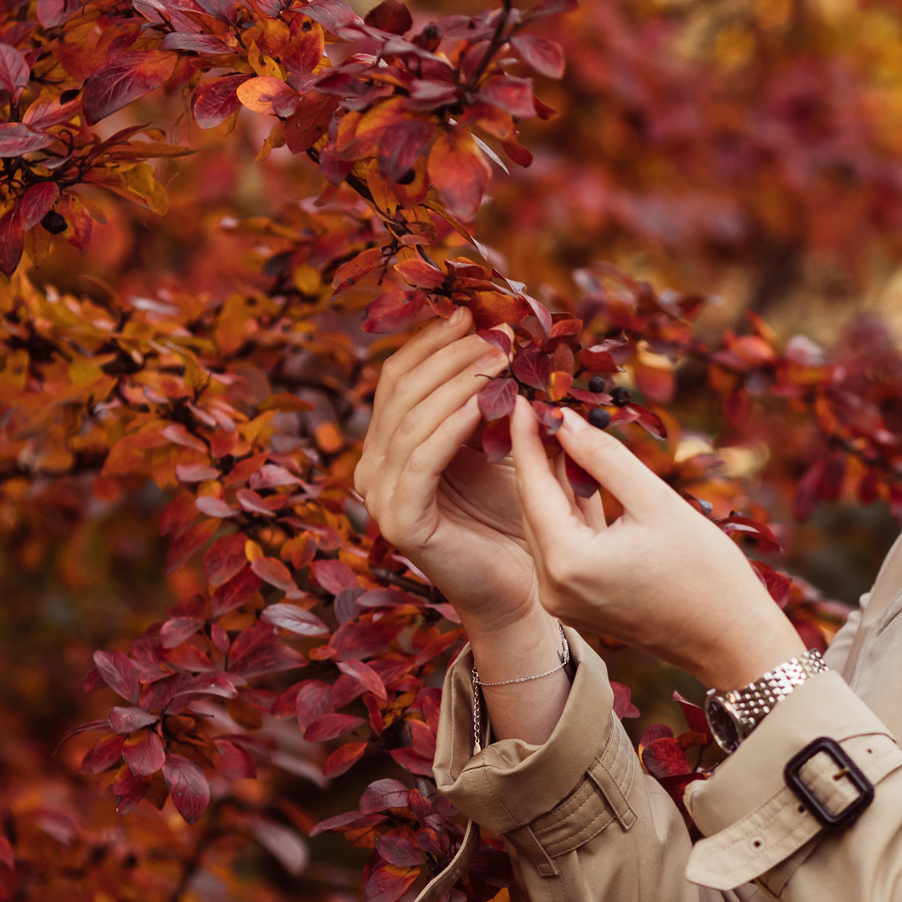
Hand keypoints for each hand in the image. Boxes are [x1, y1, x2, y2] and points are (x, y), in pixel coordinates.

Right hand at [360, 310, 593, 636]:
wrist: (525, 589)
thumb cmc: (519, 514)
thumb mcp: (506, 442)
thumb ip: (497, 396)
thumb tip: (507, 330)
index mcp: (393, 442)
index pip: (399, 374)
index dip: (433, 340)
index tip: (475, 312)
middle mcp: (376, 465)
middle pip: (401, 390)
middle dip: (449, 354)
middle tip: (493, 329)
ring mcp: (381, 494)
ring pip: (409, 419)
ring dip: (456, 381)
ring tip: (498, 356)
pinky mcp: (400, 521)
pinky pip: (420, 461)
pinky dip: (450, 426)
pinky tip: (483, 403)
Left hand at [505, 397, 802, 693]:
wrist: (734, 641)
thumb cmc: (707, 572)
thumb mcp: (657, 503)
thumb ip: (604, 458)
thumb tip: (565, 419)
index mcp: (568, 562)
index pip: (533, 486)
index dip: (528, 437)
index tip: (525, 396)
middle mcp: (553, 588)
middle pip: (534, 509)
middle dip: (537, 457)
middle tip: (542, 407)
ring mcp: (563, 602)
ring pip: (546, 528)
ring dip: (552, 483)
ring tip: (559, 433)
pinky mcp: (578, 607)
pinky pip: (562, 549)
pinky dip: (569, 514)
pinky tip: (578, 478)